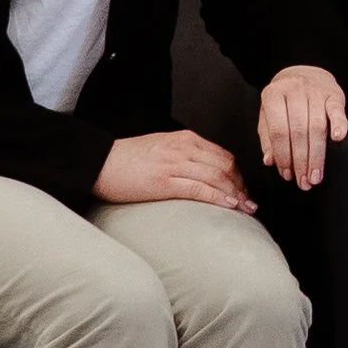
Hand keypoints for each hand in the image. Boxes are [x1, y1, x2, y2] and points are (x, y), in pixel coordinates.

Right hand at [95, 129, 256, 211]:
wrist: (99, 163)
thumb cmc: (126, 159)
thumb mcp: (161, 148)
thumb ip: (184, 155)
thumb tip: (204, 172)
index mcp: (184, 139)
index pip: (223, 155)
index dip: (238, 175)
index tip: (243, 190)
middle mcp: (183, 148)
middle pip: (225, 166)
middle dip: (241, 186)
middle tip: (249, 203)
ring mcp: (174, 163)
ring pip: (217, 177)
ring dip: (235, 195)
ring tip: (245, 209)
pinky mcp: (164, 181)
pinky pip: (199, 189)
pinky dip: (219, 198)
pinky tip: (229, 206)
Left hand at [258, 64, 347, 190]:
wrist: (301, 73)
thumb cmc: (283, 100)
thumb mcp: (268, 115)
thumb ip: (267, 138)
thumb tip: (270, 161)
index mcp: (273, 95)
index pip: (278, 131)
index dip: (283, 156)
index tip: (287, 174)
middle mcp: (294, 90)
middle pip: (299, 132)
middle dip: (301, 161)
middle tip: (304, 181)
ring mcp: (315, 91)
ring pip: (317, 127)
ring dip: (317, 155)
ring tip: (316, 175)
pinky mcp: (333, 94)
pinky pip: (337, 110)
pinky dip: (339, 125)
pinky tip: (338, 139)